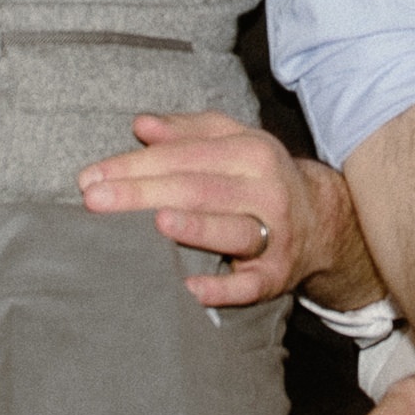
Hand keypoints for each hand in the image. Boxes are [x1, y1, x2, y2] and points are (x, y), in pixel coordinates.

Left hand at [77, 108, 352, 309]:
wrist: (323, 221)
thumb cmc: (260, 176)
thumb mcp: (233, 142)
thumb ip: (187, 130)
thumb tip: (141, 126)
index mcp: (250, 153)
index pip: (184, 156)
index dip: (135, 164)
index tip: (90, 177)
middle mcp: (265, 191)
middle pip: (198, 189)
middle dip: (143, 194)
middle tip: (94, 200)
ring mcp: (275, 235)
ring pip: (232, 231)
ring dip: (195, 228)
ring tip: (156, 224)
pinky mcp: (277, 276)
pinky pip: (250, 284)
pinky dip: (222, 289)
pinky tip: (190, 289)